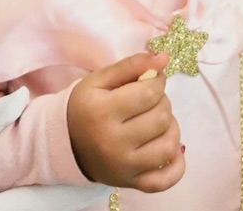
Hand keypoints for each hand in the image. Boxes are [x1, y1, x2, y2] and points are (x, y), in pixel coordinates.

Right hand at [67, 52, 184, 191]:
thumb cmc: (86, 107)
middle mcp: (113, 144)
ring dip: (170, 128)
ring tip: (156, 122)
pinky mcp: (131, 183)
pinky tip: (170, 150)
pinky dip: (176, 165)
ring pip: (169, 145)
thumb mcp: (101, 80)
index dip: (157, 80)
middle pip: (162, 117)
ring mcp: (123, 168)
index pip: (150, 92)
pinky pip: (165, 180)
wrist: (65, 145)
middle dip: (161, 102)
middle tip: (148, 102)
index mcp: (102, 113)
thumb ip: (133, 65)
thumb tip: (164, 58)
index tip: (150, 79)